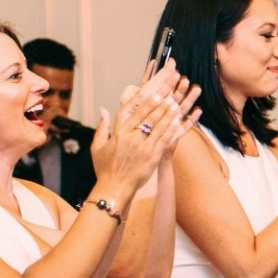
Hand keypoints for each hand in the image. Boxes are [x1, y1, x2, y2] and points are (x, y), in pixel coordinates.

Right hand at [93, 67, 201, 196]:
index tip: (150, 91)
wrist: (115, 188)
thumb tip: (103, 109)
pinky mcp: (154, 156)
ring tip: (177, 100)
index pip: (131, 111)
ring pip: (159, 125)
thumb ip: (102, 126)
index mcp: (118, 133)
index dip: (143, 100)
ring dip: (168, 111)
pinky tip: (180, 119)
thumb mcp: (98, 146)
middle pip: (148, 114)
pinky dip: (173, 127)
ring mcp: (144, 147)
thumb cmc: (105, 168)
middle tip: (168, 89)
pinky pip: (166, 139)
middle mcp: (132, 138)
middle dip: (159, 101)